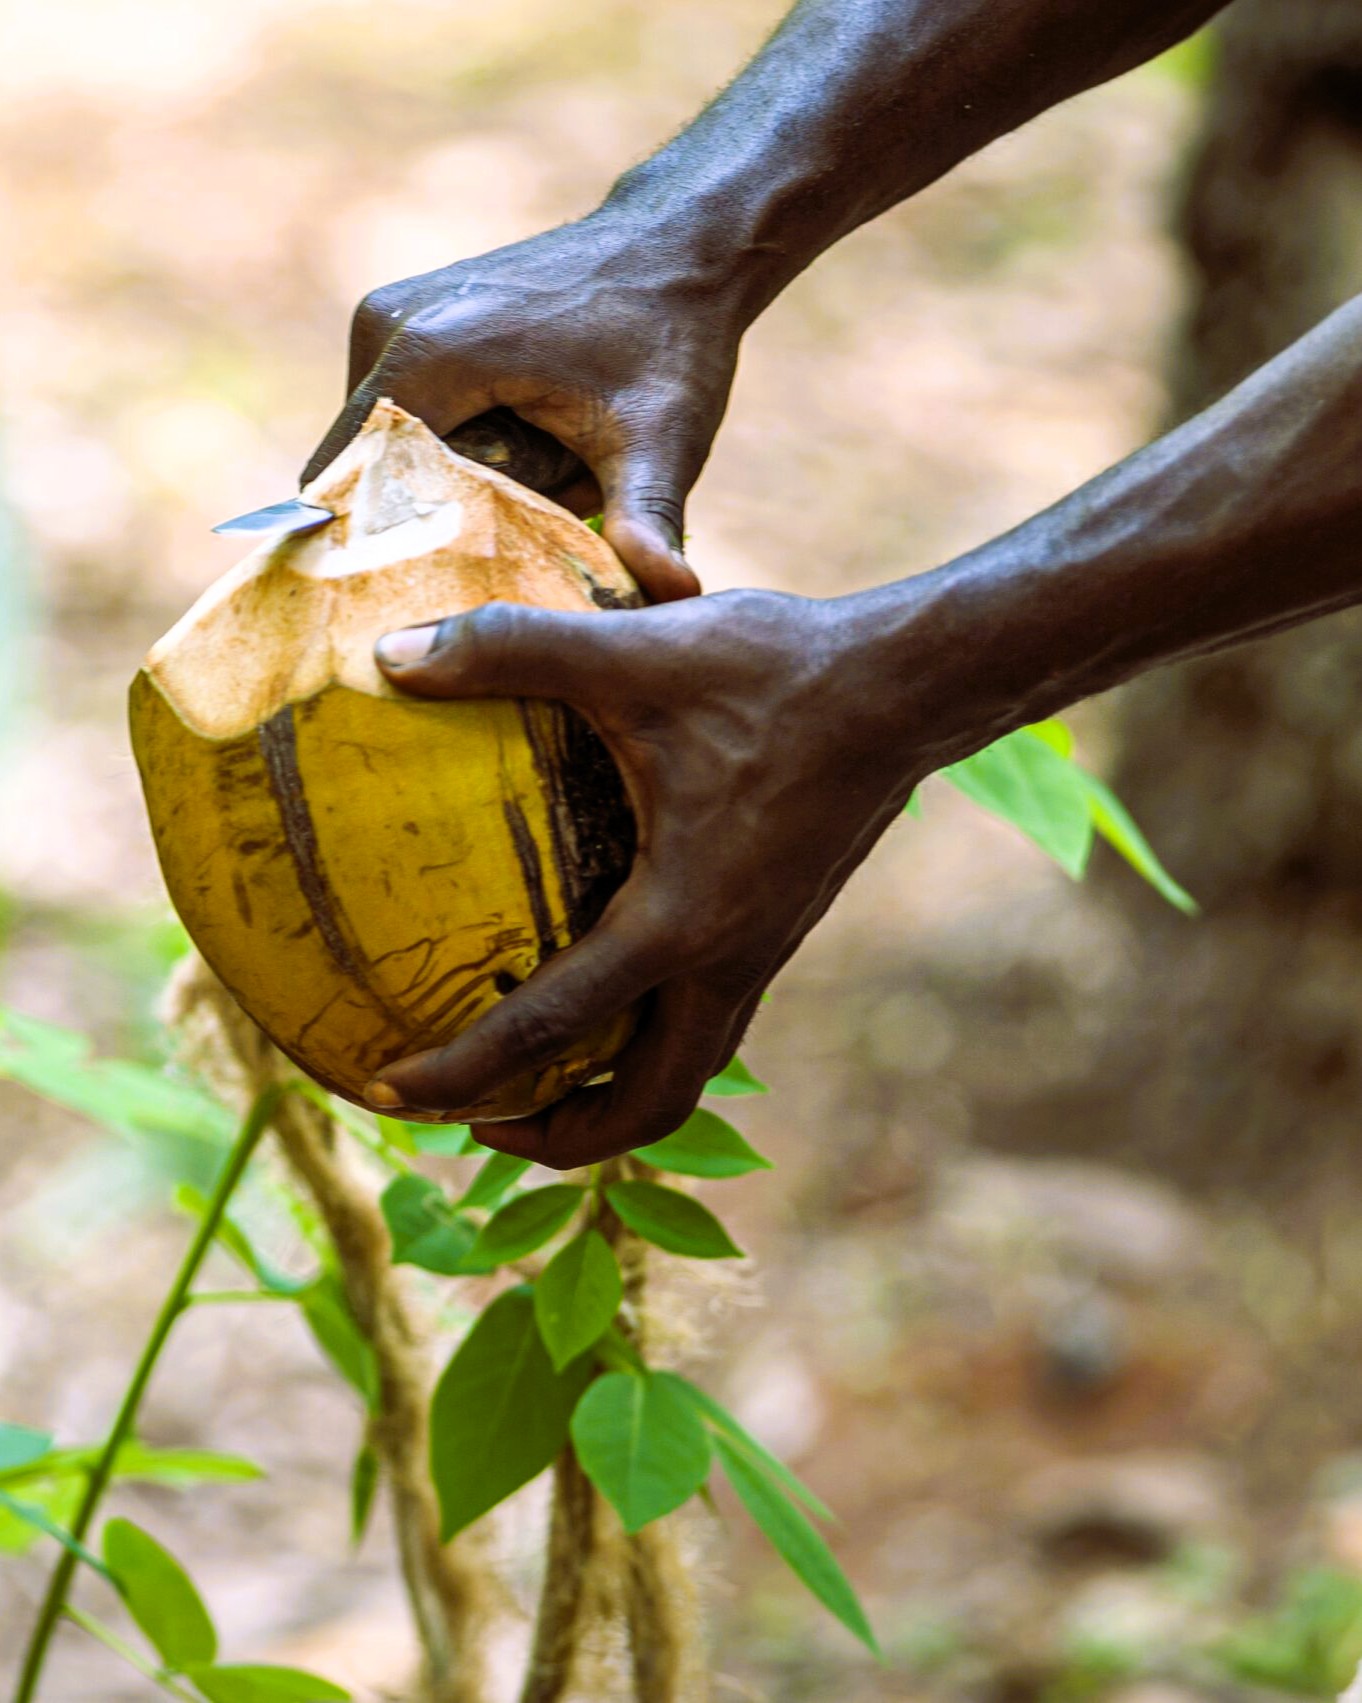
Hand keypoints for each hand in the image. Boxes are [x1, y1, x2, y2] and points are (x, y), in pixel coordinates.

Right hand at [302, 211, 744, 600]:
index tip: (427, 603)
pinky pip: (400, 417)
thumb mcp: (663, 442)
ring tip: (533, 480)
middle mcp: (385, 327)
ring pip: (384, 450)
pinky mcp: (401, 321)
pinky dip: (447, 452)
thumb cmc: (670, 340)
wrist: (676, 246)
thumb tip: (677, 597)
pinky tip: (521, 455)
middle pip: (369, 474)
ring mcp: (386, 318)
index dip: (384, 550)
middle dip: (429, 521)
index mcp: (428, 356)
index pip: (356, 485)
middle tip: (515, 540)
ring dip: (442, 486)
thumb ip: (647, 521)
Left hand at [364, 589, 930, 1166]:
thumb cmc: (777, 674)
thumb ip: (507, 650)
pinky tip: (612, 979)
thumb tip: (391, 656)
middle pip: (648, 1110)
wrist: (906, 684)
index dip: (459, 1074)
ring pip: (688, 1072)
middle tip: (477, 1117)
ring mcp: (760, 952)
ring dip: (613, 1098)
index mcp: (678, 922)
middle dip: (559, 1136)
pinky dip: (651, 1036)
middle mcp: (725, 962)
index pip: (549, 1030)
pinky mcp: (778, 927)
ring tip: (540, 1077)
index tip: (387, 1092)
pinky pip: (709, 1019)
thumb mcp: (635, 653)